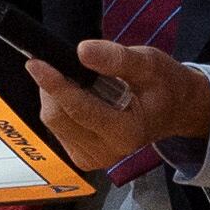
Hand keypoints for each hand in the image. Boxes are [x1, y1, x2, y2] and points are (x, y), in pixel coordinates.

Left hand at [23, 41, 209, 173]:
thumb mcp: (149, 64)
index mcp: (127, 133)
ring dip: (56, 96)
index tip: (35, 63)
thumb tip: (81, 51)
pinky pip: (58, 128)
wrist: (173, 110)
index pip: (80, 109)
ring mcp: (94, 158)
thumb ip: (117, 59)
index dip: (55, 85)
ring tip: (81, 82)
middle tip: (61, 64)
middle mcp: (108, 152)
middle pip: (59, 117)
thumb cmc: (163, 85)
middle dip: (52, 88)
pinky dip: (61, 106)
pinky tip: (79, 97)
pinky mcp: (83, 157)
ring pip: (54, 122)